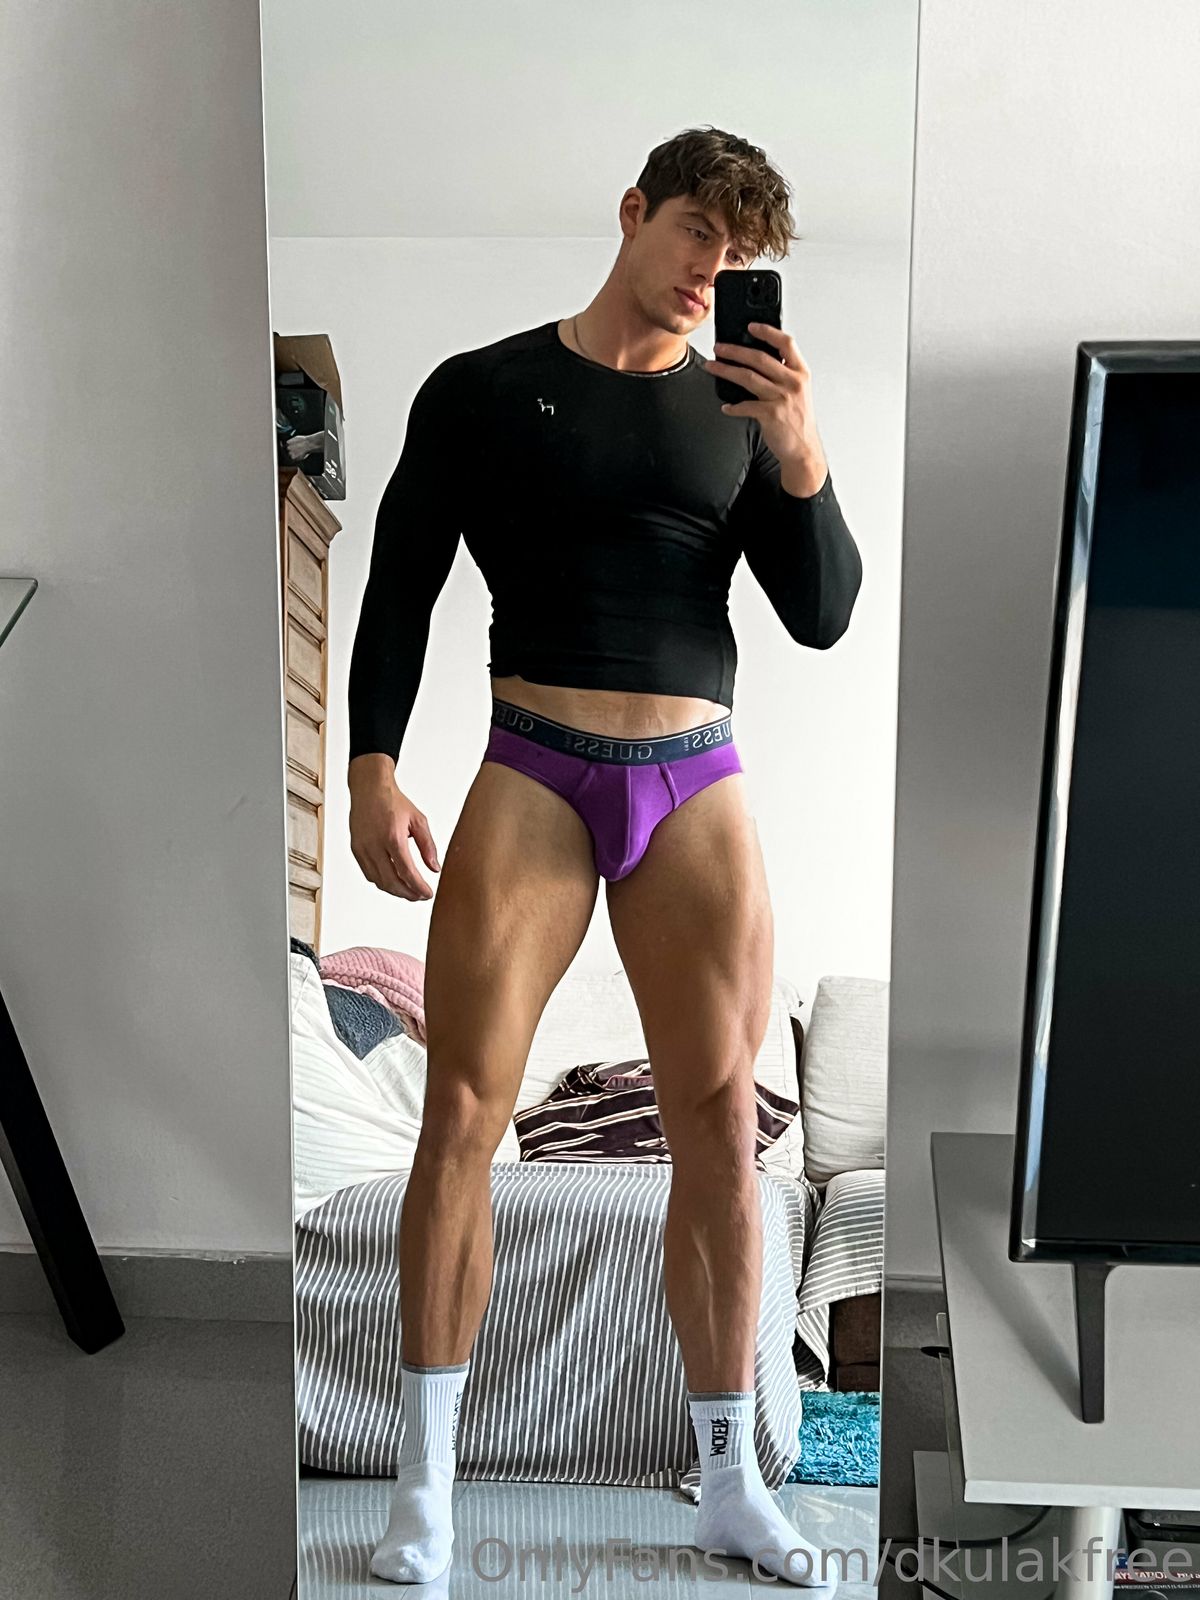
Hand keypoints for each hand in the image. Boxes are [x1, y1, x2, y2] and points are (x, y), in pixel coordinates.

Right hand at [348, 775, 439, 900]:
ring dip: (395, 891)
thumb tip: (435, 868)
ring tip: (409, 892)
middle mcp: (375, 845)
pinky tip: (393, 882)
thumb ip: (428, 846)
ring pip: (379, 881)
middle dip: (408, 894)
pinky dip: (382, 882)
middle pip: (392, 881)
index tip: (428, 894)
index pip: (407, 872)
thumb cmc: (393, 802)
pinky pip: (369, 874)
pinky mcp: (356, 849)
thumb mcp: (419, 821)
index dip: (418, 887)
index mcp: (393, 837)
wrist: (369, 789)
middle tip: (420, 896)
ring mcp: (363, 848)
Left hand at [703, 323, 826, 482]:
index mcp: (801, 373)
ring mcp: (782, 398)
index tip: (751, 326)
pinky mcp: (771, 415)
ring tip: (712, 366)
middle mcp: (793, 382)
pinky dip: (733, 407)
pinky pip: (745, 406)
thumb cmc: (798, 420)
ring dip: (726, 371)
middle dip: (735, 350)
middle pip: (760, 358)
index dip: (768, 331)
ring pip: (748, 378)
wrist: (804, 449)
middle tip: (719, 347)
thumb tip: (756, 360)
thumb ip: (784, 374)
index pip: (786, 343)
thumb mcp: (798, 391)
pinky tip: (726, 407)